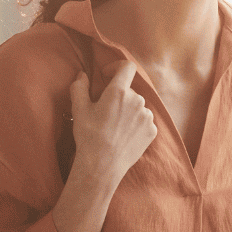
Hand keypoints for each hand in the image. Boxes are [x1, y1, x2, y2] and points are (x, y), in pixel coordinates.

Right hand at [70, 60, 155, 181]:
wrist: (102, 165)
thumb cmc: (89, 135)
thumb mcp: (79, 109)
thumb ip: (80, 87)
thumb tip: (82, 75)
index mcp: (119, 92)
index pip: (127, 67)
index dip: (117, 67)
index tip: (107, 75)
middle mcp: (137, 100)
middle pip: (129, 91)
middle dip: (118, 96)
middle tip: (105, 112)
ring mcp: (147, 116)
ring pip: (137, 106)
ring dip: (127, 111)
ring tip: (114, 127)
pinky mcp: (152, 131)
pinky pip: (144, 121)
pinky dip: (135, 124)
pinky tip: (123, 135)